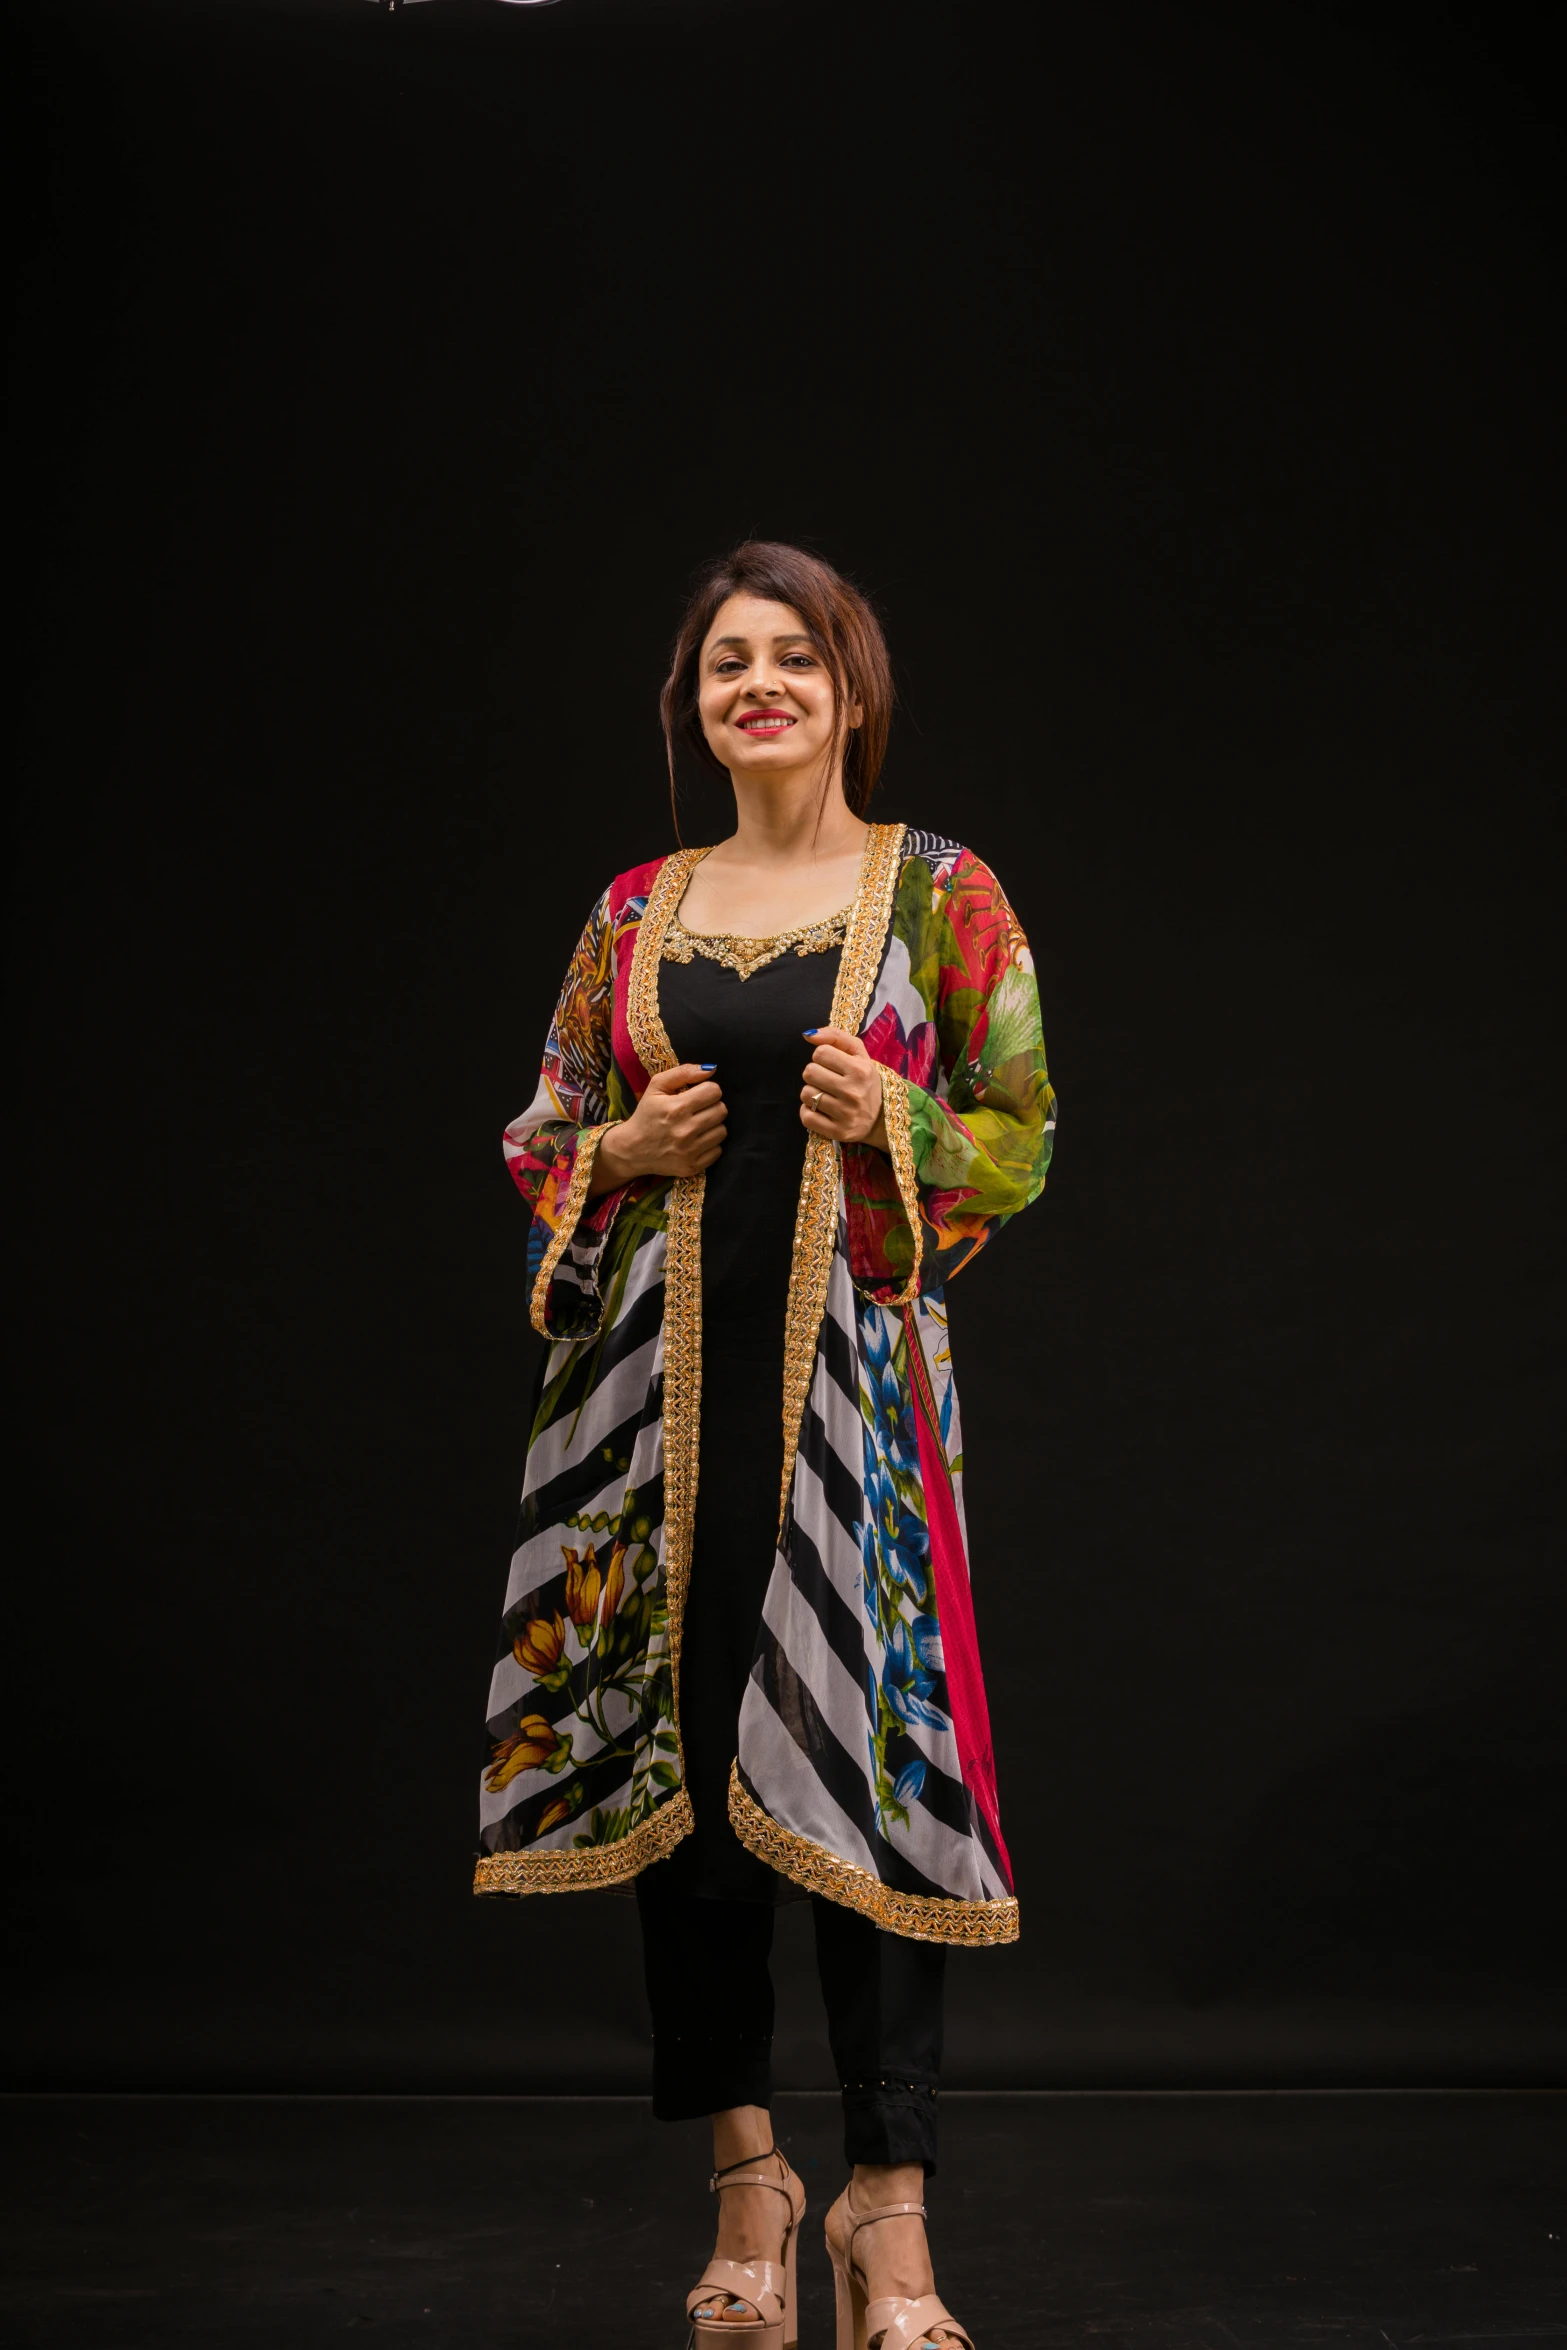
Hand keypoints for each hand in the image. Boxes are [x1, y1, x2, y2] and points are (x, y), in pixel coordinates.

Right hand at [589, 1064, 725, 1194]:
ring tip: (698, 1125)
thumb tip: (711, 1069)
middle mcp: (685, 1130)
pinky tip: (697, 1141)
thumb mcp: (656, 1087)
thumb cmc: (646, 1114)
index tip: (698, 1095)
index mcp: (676, 1108)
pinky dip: (710, 1145)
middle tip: (699, 1110)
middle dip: (712, 1106)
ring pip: (722, 1131)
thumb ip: (683, 1073)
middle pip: (721, 1110)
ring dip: (713, 1126)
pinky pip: (718, 1151)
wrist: (632, 1150)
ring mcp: (689, 1151)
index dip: (708, 1090)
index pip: (714, 1091)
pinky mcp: (692, 1166)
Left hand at [800, 1025, 887, 1151]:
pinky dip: (809, 1112)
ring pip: (806, 1094)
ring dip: (812, 1093)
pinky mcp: (837, 1132)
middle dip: (815, 1074)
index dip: (822, 1057)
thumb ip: (836, 1036)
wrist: (881, 1119)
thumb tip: (808, 1035)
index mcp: (860, 1070)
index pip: (820, 1053)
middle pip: (809, 1072)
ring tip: (827, 1096)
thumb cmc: (865, 1082)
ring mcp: (845, 1114)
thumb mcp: (859, 1054)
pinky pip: (806, 1116)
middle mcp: (853, 1092)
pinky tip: (821, 1110)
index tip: (832, 1065)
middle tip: (828, 1081)